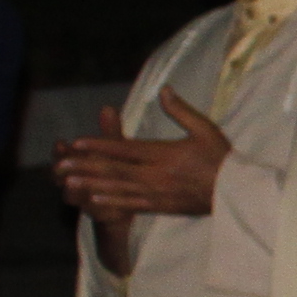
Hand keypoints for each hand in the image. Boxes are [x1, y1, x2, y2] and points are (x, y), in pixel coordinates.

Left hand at [54, 91, 233, 221]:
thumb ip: (181, 111)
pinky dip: (111, 202)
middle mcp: (157, 175)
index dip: (99, 145)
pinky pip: (132, 205)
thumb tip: (163, 90)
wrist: (237, 194)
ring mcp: (157, 193)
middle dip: (85, 167)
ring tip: (68, 182)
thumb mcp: (206, 129)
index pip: (125, 149)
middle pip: (114, 170)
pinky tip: (93, 200)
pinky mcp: (161, 206)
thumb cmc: (222, 159)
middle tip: (59, 166)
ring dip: (90, 185)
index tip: (77, 142)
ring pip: (118, 188)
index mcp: (165, 154)